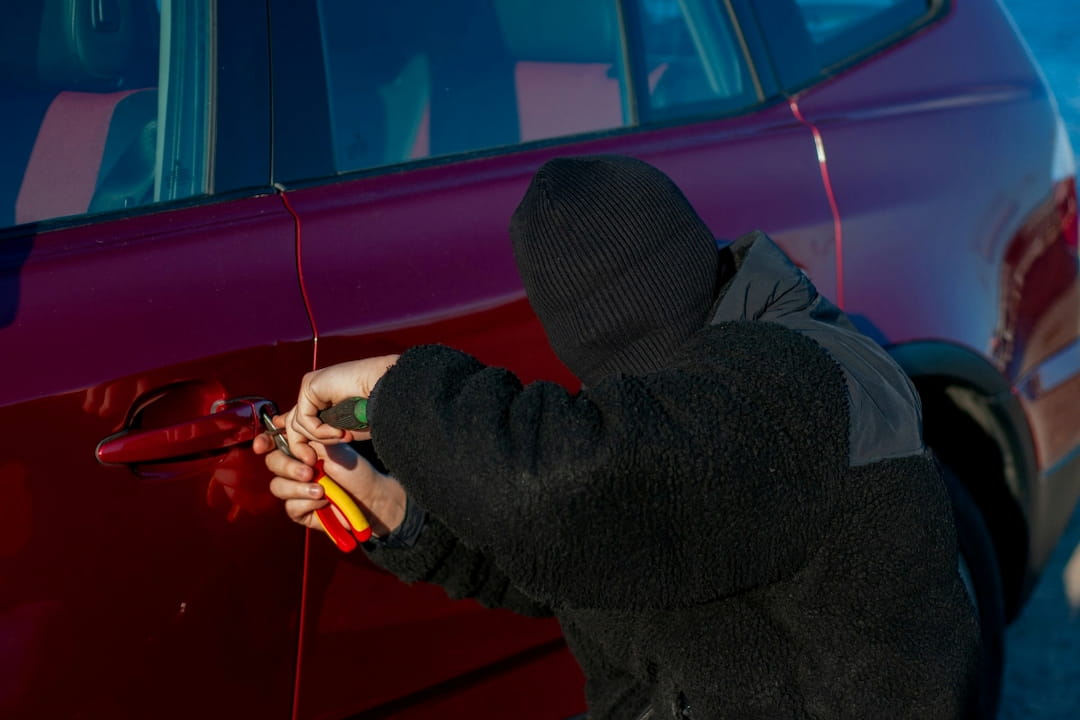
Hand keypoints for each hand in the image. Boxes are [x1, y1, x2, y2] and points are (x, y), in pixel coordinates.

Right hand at [253, 430, 406, 537]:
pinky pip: (291, 506)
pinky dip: (307, 503)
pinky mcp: (300, 510)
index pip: (273, 441)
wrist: (370, 496)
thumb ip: (309, 436)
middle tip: (310, 471)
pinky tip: (323, 501)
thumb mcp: (333, 445)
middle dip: (288, 466)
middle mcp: (294, 468)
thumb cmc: (354, 469)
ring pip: (278, 486)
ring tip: (321, 490)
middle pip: (272, 463)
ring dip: (298, 487)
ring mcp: (295, 490)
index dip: (264, 442)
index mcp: (300, 448)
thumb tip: (283, 425)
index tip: (262, 446)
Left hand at [282, 355, 399, 464]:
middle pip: (293, 424)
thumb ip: (321, 435)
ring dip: (321, 438)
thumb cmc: (375, 411)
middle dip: (300, 447)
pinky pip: (304, 417)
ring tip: (343, 437)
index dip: (297, 442)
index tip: (308, 459)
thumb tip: (299, 445)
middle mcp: (314, 392)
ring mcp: (311, 387)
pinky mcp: (310, 385)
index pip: (298, 422)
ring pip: (298, 424)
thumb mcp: (343, 430)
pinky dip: (320, 431)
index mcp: (321, 400)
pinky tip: (339, 431)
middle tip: (313, 461)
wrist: (387, 393)